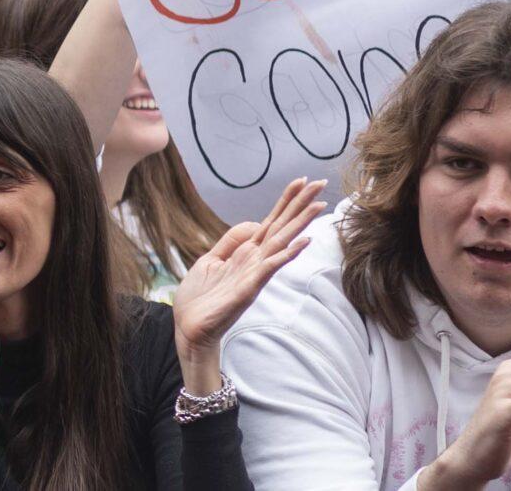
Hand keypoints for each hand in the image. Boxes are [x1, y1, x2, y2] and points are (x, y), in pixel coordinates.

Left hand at [172, 177, 324, 363]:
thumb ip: (231, 241)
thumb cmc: (201, 298)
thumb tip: (254, 222)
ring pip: (280, 244)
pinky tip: (300, 243)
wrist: (189, 329)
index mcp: (245, 253)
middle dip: (300, 205)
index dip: (285, 201)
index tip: (302, 180)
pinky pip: (268, 268)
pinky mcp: (247, 289)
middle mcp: (255, 261)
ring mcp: (253, 275)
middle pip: (281, 227)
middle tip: (321, 183)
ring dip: (299, 225)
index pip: (271, 221)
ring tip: (318, 207)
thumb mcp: (211, 259)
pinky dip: (285, 255)